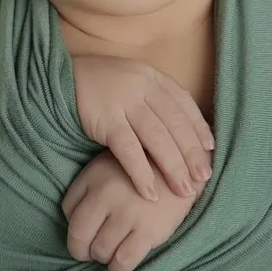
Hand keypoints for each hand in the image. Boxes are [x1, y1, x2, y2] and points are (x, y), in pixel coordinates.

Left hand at [63, 150, 199, 270]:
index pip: (68, 212)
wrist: (184, 168)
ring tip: (110, 254)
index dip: (73, 228)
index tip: (83, 235)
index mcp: (95, 178)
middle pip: (79, 235)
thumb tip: (71, 219)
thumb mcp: (109, 166)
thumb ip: (87, 187)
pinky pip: (123, 261)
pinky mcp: (149, 231)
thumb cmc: (142, 171)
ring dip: (101, 258)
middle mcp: (107, 195)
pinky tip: (120, 265)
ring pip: (100, 251)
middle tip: (90, 253)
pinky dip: (117, 268)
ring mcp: (128, 214)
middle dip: (81, 250)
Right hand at [69, 54, 214, 202]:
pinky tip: (150, 192)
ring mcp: (123, 102)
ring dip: (173, 167)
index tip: (210, 151)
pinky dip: (141, 172)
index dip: (199, 129)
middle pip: (175, 124)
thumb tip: (184, 132)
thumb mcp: (133, 83)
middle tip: (203, 179)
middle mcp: (142, 87)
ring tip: (183, 191)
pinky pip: (128, 150)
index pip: (184, 105)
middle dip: (191, 154)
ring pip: (157, 138)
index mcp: (153, 78)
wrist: (61, 78)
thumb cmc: (102, 86)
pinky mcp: (105, 119)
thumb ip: (156, 101)